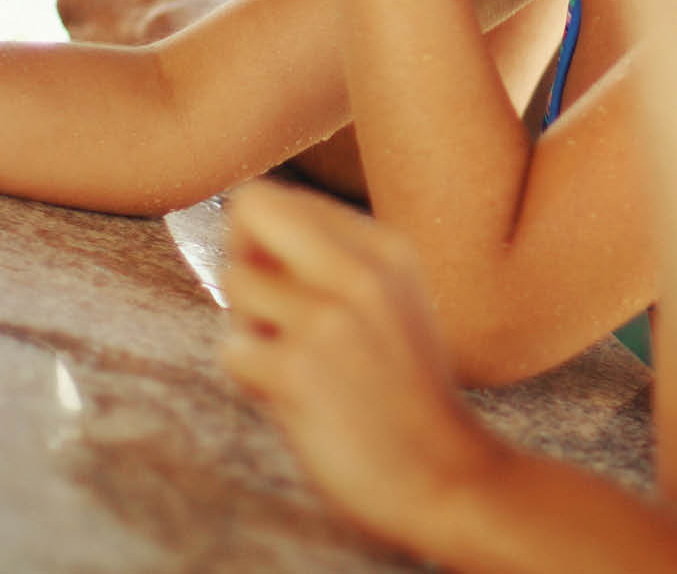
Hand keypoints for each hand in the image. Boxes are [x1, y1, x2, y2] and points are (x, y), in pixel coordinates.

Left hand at [220, 180, 501, 547]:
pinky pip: (232, 351)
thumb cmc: (401, 391)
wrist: (444, 478)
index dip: (267, 244)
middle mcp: (361, 269)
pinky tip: (291, 397)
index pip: (282, 199)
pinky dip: (249, 378)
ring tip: (293, 362)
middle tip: (271, 311)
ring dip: (249, 326)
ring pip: (235, 282)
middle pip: (250, 208)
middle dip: (242, 257)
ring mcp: (331, 319)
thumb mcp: (390, 300)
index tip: (292, 290)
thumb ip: (332, 258)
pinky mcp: (301, 372)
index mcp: (385, 246)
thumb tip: (242, 224)